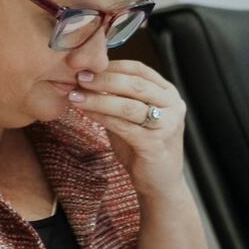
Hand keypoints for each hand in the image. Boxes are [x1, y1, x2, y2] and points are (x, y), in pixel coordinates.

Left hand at [68, 60, 187, 199]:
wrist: (159, 183)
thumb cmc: (142, 147)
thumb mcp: (131, 117)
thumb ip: (117, 98)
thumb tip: (87, 78)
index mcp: (168, 93)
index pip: (139, 69)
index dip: (112, 66)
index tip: (87, 65)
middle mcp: (173, 105)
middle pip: (134, 84)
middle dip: (103, 79)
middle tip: (79, 78)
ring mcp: (167, 124)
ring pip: (128, 105)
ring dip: (98, 99)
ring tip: (75, 96)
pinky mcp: (155, 143)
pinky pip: (123, 126)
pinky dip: (102, 117)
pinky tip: (86, 113)